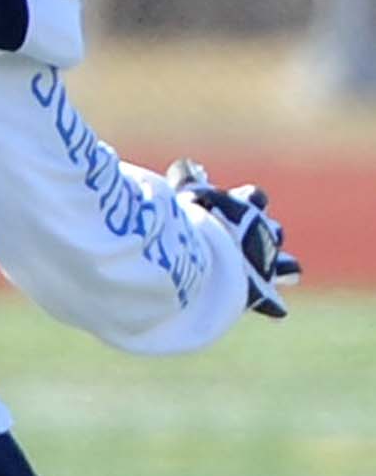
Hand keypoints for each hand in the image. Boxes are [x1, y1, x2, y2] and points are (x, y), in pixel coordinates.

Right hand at [165, 159, 300, 319]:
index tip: (235, 201)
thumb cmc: (194, 223)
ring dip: (283, 268)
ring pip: (288, 266)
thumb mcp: (188, 196)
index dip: (245, 200)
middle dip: (266, 233)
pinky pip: (274, 304)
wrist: (205, 259)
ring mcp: (265, 265)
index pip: (254, 198)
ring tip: (282, 273)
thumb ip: (187, 181)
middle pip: (274, 231)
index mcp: (247, 210)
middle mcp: (263, 236)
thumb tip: (186, 166)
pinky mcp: (261, 294)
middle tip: (252, 237)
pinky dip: (272, 306)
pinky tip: (273, 309)